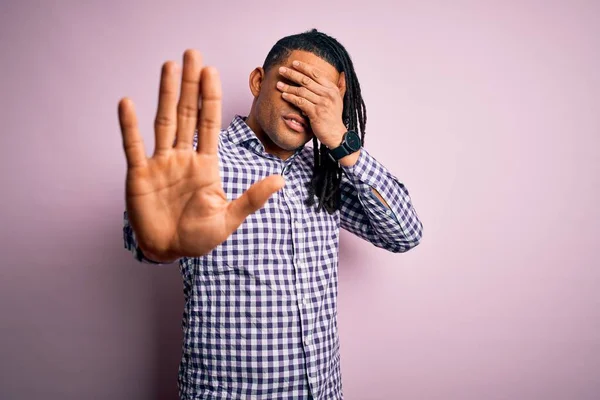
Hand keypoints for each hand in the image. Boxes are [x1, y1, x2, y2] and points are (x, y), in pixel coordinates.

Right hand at [119, 50, 284, 260]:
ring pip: (163, 122)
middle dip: (190, 85)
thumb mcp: (229, 219)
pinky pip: (133, 146)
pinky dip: (129, 126)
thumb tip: (281, 180)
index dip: (210, 98)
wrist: (168, 251)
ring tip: (168, 66)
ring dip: (164, 94)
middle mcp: (183, 157)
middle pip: (187, 114)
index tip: (211, 71)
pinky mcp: (139, 174)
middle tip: (192, 54)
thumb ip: (252, 199)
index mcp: (205, 165)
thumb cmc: (199, 238)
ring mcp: (160, 163)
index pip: (209, 124)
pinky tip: (127, 103)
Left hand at [276, 61, 346, 148]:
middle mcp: (328, 94)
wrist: (336, 134)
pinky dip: (291, 98)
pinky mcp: (316, 113)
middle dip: (292, 74)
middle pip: (306, 80)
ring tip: (278, 84)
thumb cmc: (334, 117)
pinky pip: (300, 102)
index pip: (316, 74)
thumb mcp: (339, 100)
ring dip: (288, 87)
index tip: (293, 63)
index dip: (304, 67)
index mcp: (332, 88)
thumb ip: (339, 86)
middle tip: (281, 70)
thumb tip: (342, 74)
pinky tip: (284, 95)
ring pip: (302, 91)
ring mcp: (322, 103)